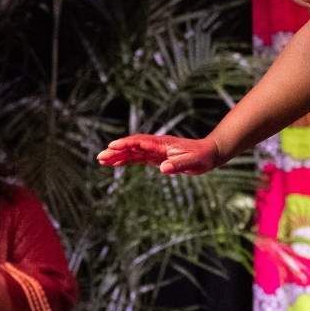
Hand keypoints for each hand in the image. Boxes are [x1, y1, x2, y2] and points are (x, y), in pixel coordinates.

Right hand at [96, 134, 220, 174]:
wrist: (209, 153)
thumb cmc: (202, 157)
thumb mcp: (192, 162)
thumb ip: (178, 164)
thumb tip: (163, 169)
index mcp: (162, 144)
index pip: (139, 142)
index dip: (125, 144)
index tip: (112, 147)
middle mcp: (156, 146)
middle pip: (132, 146)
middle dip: (116, 151)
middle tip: (100, 157)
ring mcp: (155, 151)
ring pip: (132, 152)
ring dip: (117, 155)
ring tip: (101, 161)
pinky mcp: (156, 157)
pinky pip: (137, 158)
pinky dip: (126, 160)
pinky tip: (116, 164)